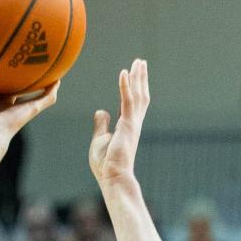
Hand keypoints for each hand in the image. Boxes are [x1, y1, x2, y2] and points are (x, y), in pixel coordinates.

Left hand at [89, 58, 149, 188]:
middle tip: (141, 62)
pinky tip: (124, 72)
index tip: (134, 73)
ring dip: (137, 78)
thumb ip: (101, 125)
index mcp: (127, 127)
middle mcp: (133, 123)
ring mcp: (132, 123)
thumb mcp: (99, 140)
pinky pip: (127, 101)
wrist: (113, 177)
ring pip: (137, 95)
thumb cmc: (106, 164)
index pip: (132, 103)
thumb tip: (101, 111)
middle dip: (140, 78)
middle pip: (139, 95)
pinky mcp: (128, 125)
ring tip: (138, 62)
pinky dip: (125, 86)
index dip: (134, 88)